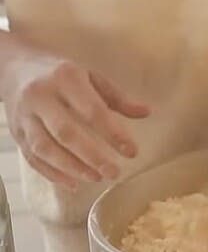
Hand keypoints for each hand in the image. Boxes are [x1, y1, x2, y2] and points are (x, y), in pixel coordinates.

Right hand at [0, 41, 149, 189]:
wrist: (16, 67)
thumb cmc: (62, 74)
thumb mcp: (92, 76)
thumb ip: (118, 97)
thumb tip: (147, 112)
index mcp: (65, 79)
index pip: (92, 110)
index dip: (112, 133)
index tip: (132, 152)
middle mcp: (41, 97)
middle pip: (65, 132)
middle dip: (91, 156)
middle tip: (114, 173)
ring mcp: (24, 116)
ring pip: (44, 148)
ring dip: (71, 167)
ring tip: (96, 178)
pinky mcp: (15, 132)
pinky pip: (31, 157)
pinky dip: (51, 173)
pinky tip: (72, 183)